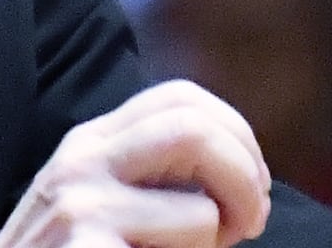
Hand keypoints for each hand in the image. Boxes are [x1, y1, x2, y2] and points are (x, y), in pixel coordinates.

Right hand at [0, 80, 273, 247]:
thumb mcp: (99, 205)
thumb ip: (151, 176)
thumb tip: (242, 166)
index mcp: (89, 143)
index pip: (180, 98)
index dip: (236, 134)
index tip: (252, 185)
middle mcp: (81, 161)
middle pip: (195, 129)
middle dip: (245, 178)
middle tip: (250, 225)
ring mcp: (80, 208)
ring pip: (201, 209)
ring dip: (219, 243)